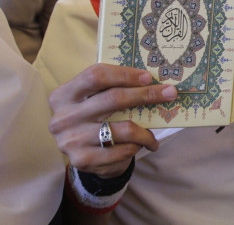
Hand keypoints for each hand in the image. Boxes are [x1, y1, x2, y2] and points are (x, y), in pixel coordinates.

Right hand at [48, 64, 176, 177]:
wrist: (84, 156)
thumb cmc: (95, 119)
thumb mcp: (95, 100)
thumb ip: (113, 89)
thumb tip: (154, 80)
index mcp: (64, 95)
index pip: (96, 75)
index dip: (124, 74)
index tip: (148, 77)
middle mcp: (63, 117)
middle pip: (113, 99)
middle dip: (146, 95)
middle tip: (169, 93)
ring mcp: (71, 140)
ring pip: (124, 128)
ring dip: (146, 131)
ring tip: (155, 133)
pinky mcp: (83, 160)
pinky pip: (123, 150)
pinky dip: (138, 146)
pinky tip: (143, 146)